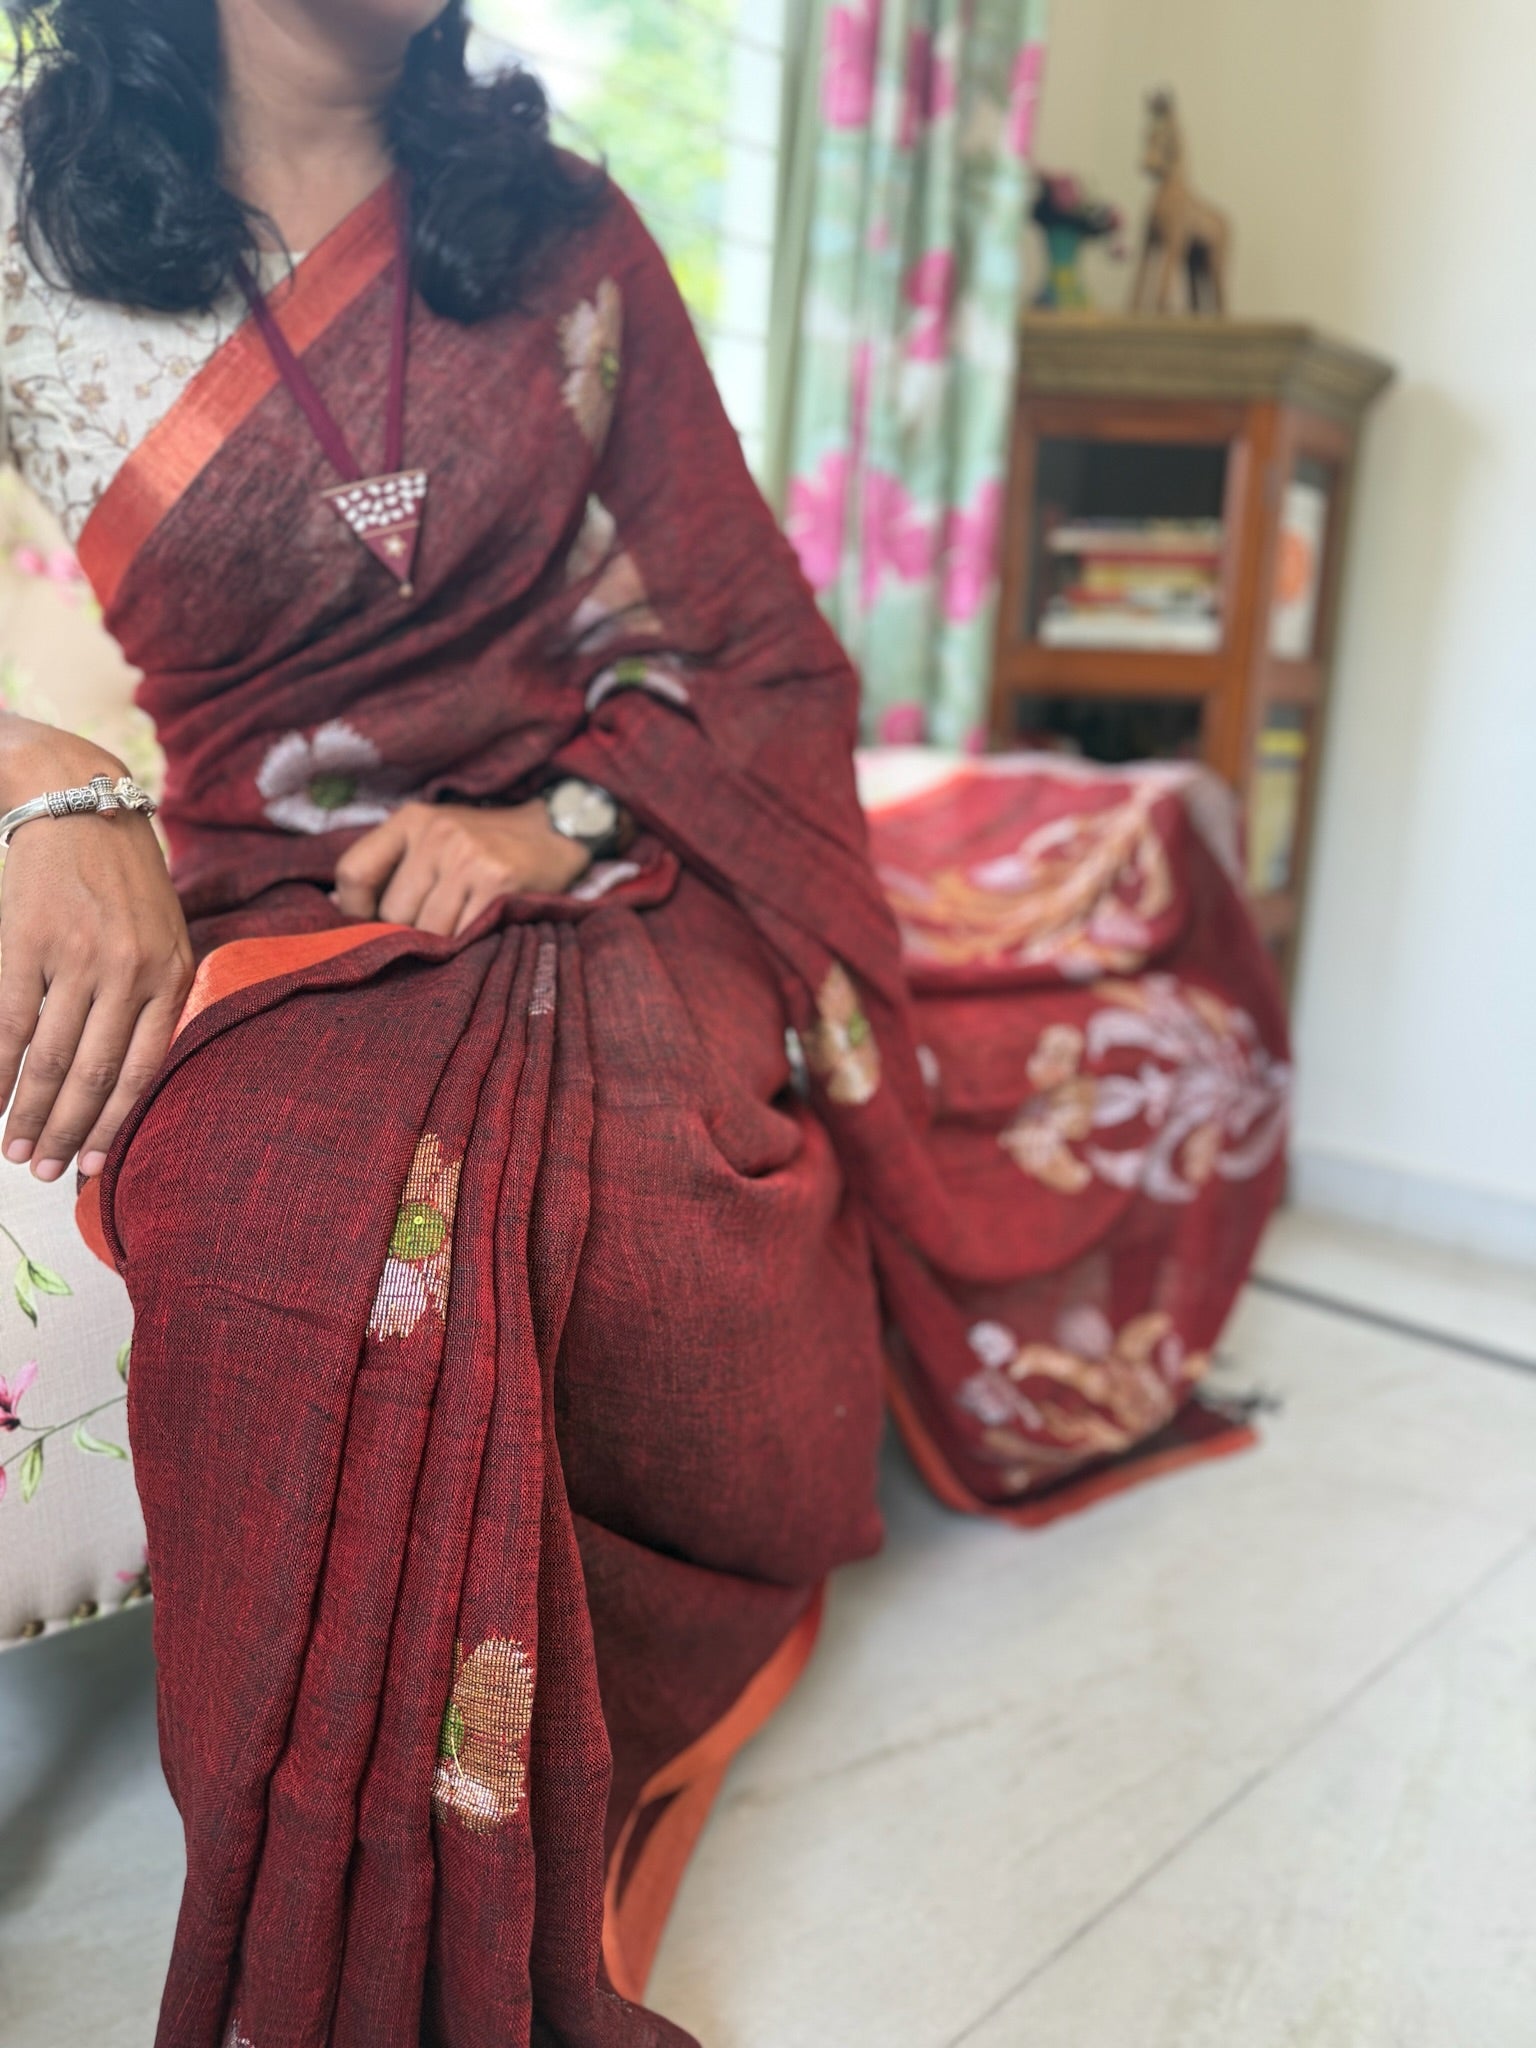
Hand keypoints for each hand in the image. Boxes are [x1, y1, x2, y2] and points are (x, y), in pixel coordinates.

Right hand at [0, 738, 193, 1182]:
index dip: (113, 1125)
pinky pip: (10, 1023)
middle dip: (66, 1132)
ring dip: (27, 1112)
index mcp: (170, 976)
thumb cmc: (122, 883)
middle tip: (43, 1171)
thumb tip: (131, 1078)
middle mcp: (130, 972)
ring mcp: (79, 958)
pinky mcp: (28, 942)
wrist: (78, 806)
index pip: (143, 1070)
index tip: (92, 1167)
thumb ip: (156, 998)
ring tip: (13, 1150)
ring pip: (51, 1059)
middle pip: (95, 1075)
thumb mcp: (164, 935)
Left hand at [331, 799, 591, 936]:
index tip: (372, 925)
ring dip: (441, 943)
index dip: (355, 910)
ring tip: (459, 931)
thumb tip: (343, 909)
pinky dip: (469, 944)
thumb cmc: (483, 844)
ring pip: (429, 930)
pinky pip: (464, 934)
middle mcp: (436, 833)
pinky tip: (480, 931)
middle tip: (431, 930)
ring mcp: (468, 856)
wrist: (554, 832)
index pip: (353, 871)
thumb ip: (392, 867)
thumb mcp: (432, 837)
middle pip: (393, 913)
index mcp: (411, 819)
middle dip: (408, 932)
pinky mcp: (498, 882)